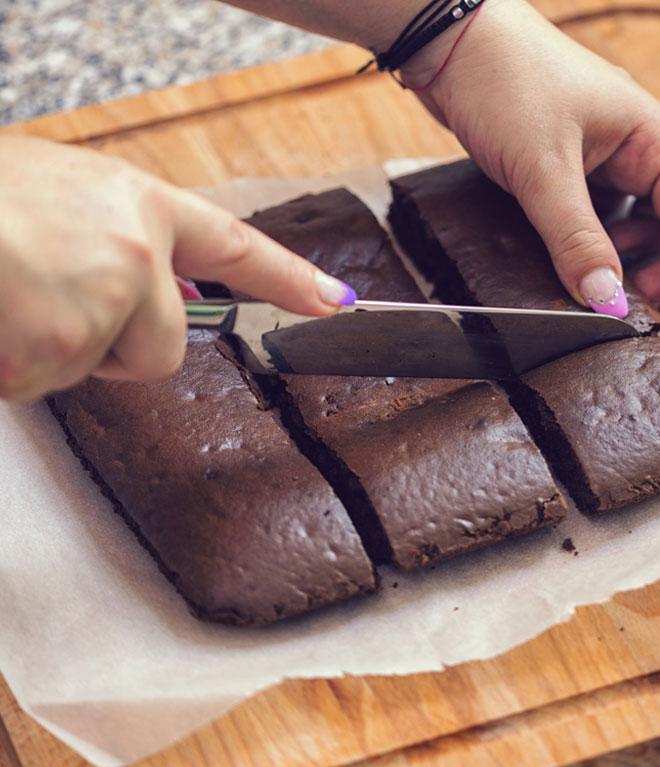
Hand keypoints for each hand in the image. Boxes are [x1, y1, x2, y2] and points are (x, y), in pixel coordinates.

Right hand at [0, 136, 354, 400]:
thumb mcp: (56, 196)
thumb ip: (113, 241)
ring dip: (49, 352)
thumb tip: (147, 292)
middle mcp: (135, 253)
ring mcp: (103, 300)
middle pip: (162, 351)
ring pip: (95, 370)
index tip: (334, 303)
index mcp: (136, 206)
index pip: (236, 247)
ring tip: (5, 296)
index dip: (289, 279)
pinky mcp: (62, 344)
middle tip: (48, 304)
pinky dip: (11, 367)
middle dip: (113, 350)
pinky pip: (43, 385)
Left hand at [404, 0, 659, 335]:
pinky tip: (581, 268)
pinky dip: (600, 250)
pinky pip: (603, 219)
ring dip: (635, 264)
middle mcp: (638, 149)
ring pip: (642, 223)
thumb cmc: (503, 84)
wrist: (452, 49)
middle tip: (640, 315)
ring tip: (610, 295)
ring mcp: (606, 160)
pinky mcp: (572, 172)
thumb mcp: (542, 168)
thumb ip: (575, 238)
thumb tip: (606, 300)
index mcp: (651, 137)